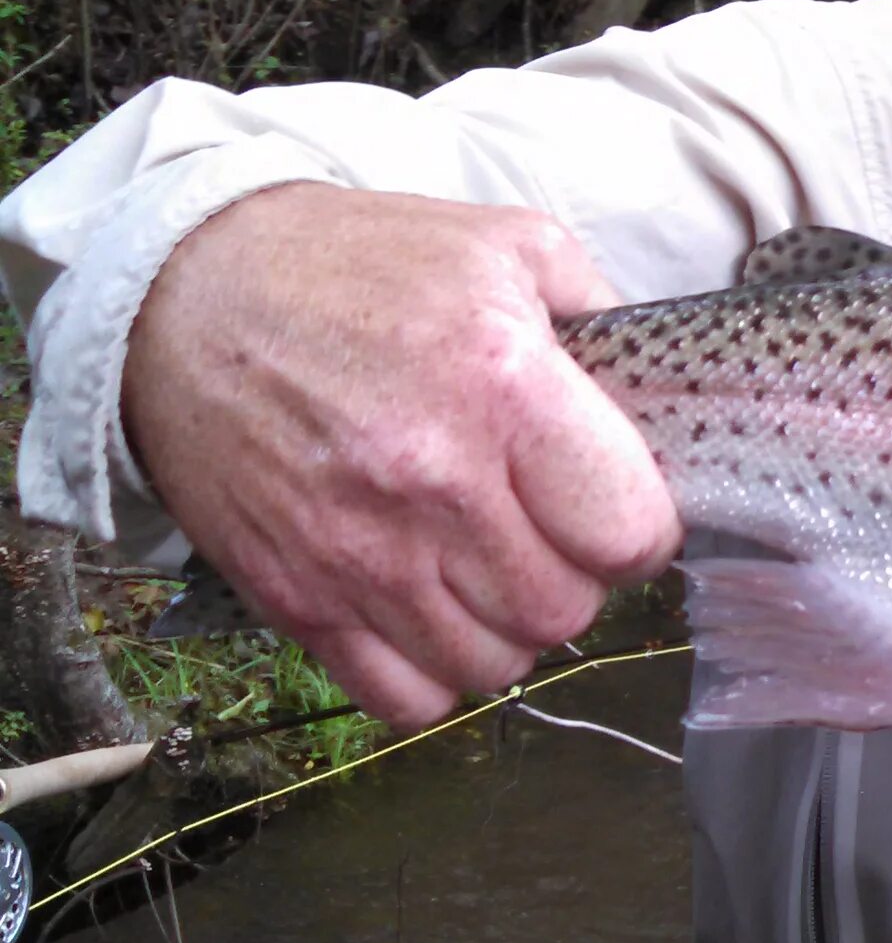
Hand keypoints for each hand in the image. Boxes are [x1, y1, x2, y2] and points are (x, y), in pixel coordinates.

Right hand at [122, 184, 680, 727]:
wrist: (183, 291)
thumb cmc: (355, 265)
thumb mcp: (506, 246)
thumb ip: (601, 314)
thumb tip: (658, 390)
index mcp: (503, 388)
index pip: (630, 534)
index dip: (640, 528)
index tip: (616, 506)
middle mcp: (434, 483)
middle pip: (565, 611)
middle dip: (576, 579)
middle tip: (547, 534)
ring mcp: (358, 551)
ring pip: (493, 665)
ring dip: (507, 627)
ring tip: (487, 567)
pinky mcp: (295, 596)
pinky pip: (404, 697)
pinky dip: (432, 671)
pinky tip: (430, 608)